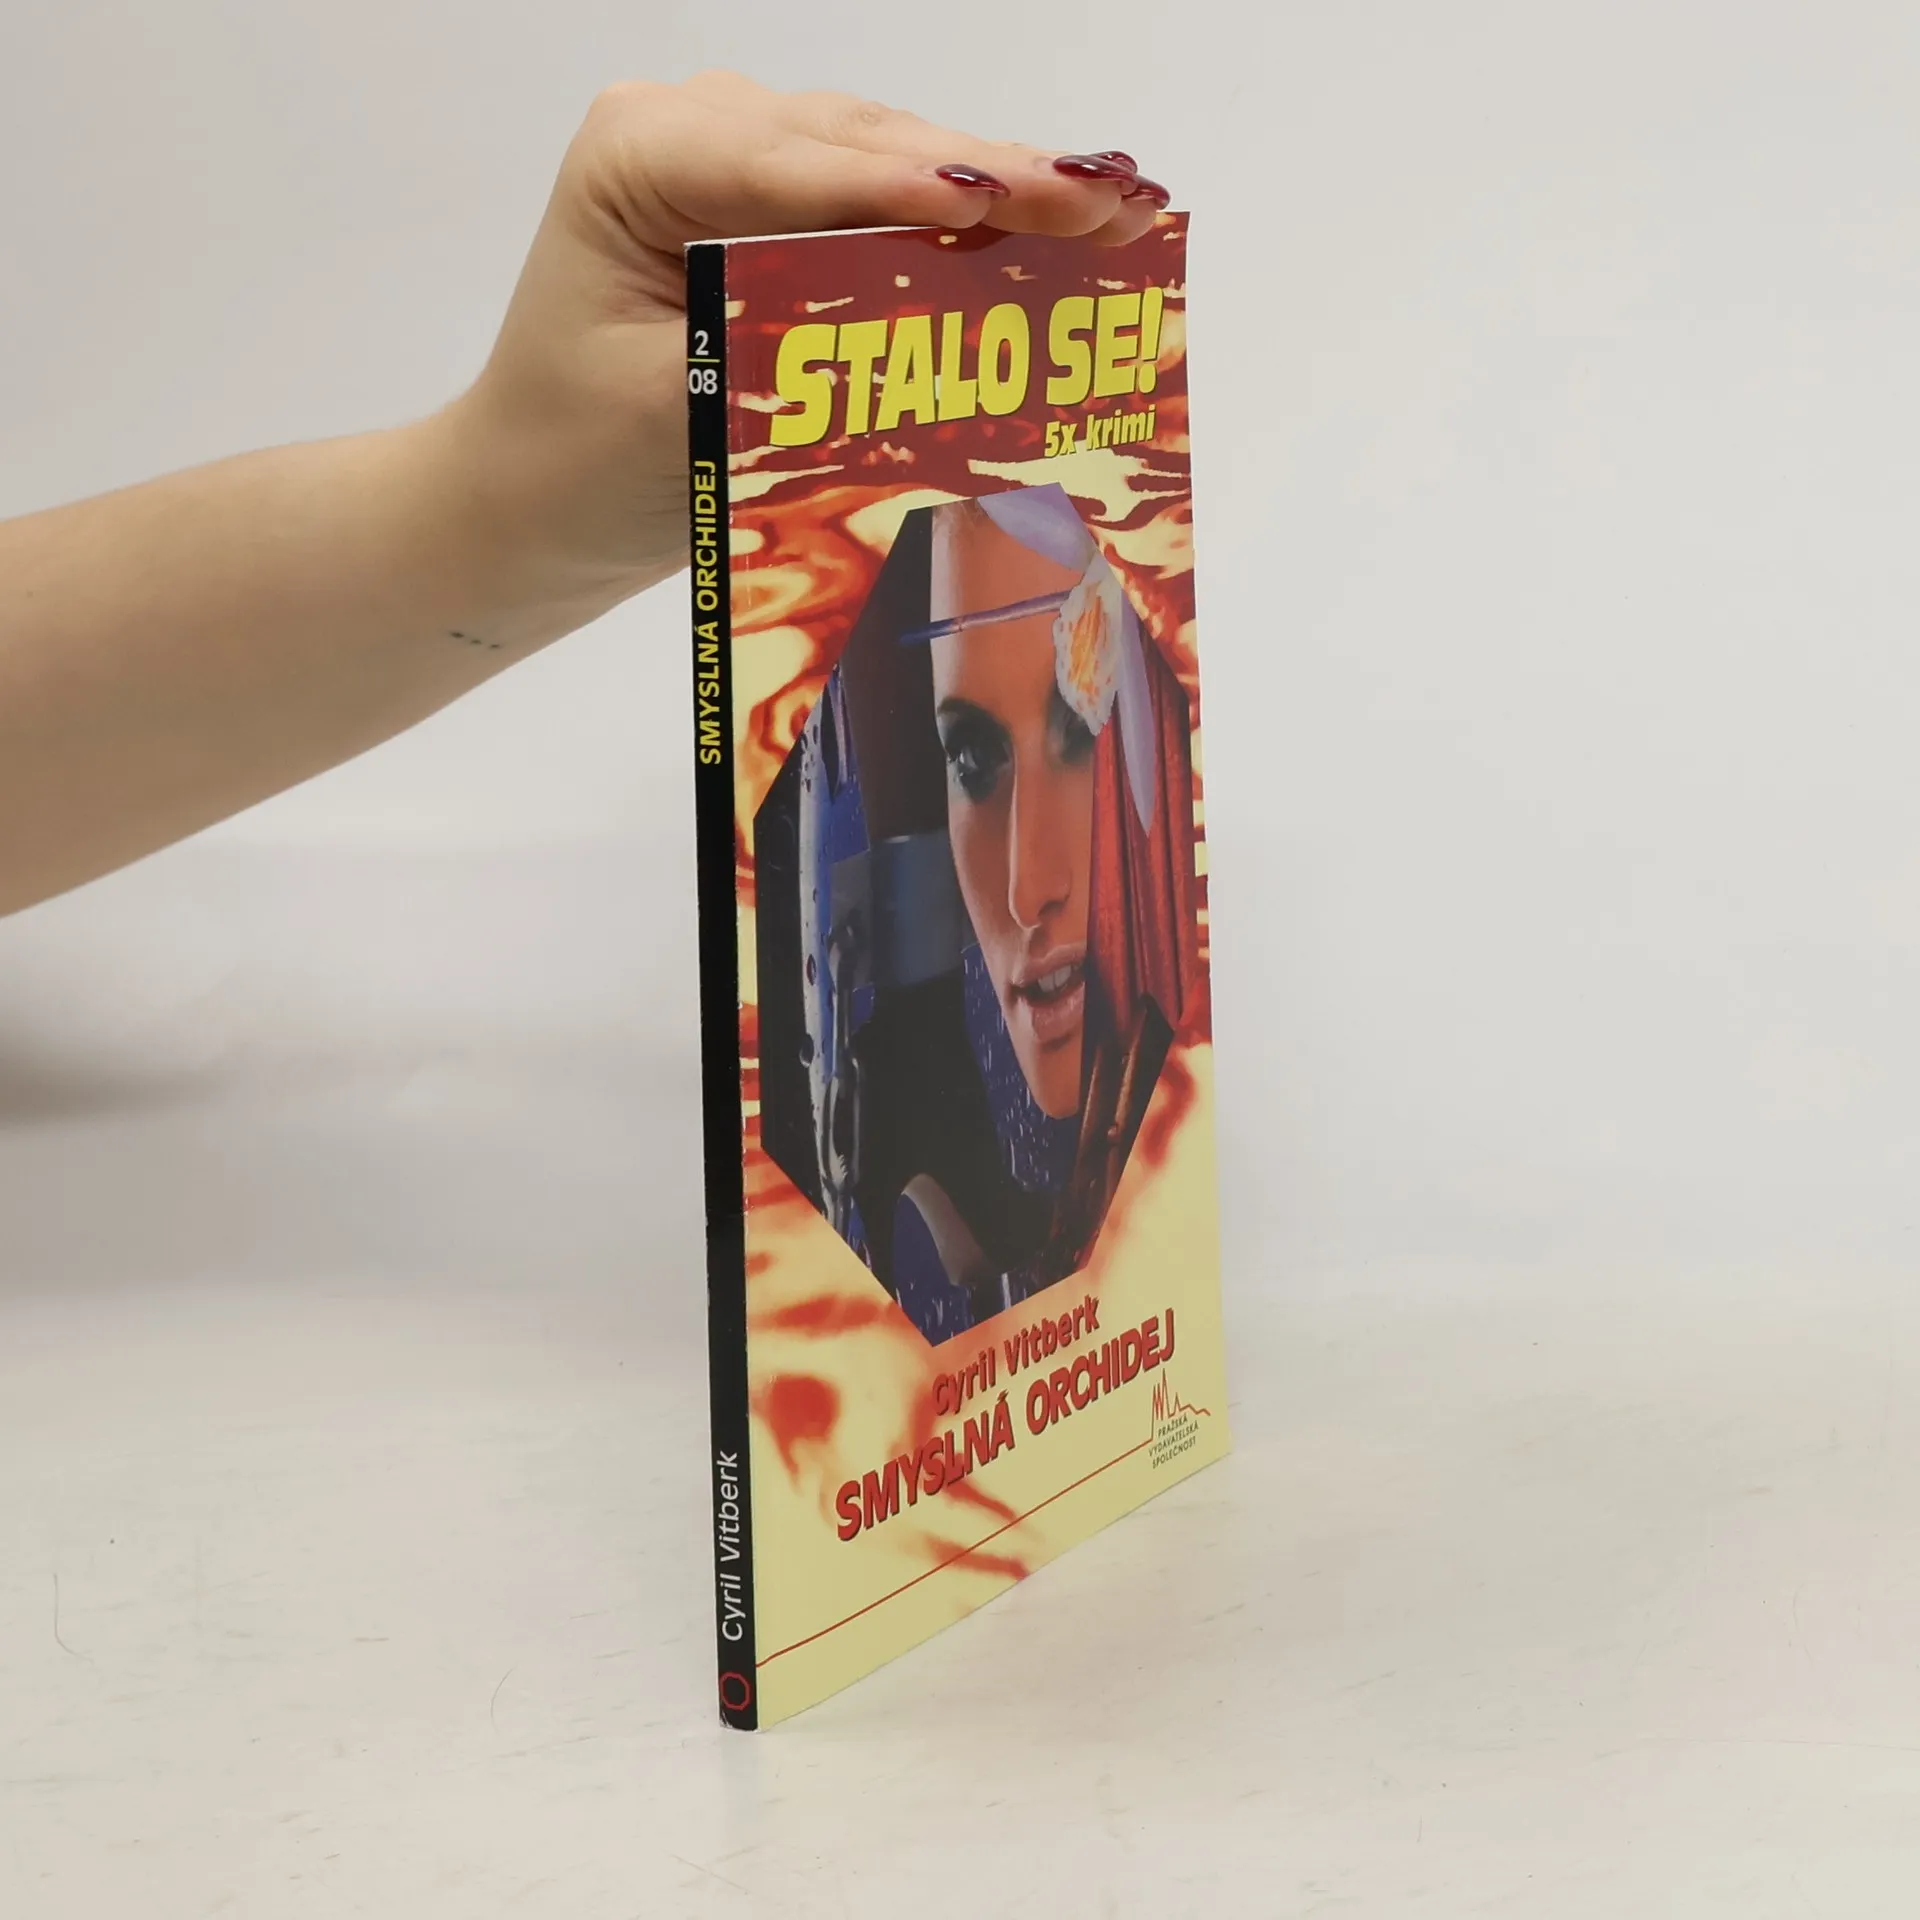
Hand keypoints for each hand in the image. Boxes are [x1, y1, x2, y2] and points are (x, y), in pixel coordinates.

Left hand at [446, 73, 1169, 630]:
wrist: (532, 504)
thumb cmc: (583, 470)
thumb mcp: (689, 418)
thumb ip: (804, 363)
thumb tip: (936, 342)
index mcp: (640, 156)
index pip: (804, 167)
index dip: (924, 185)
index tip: (1028, 199)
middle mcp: (686, 128)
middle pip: (861, 144)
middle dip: (990, 177)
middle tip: (1111, 203)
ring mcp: (729, 156)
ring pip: (883, 157)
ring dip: (993, 189)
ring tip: (1107, 210)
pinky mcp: (766, 202)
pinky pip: (875, 196)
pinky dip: (957, 218)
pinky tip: (1042, 223)